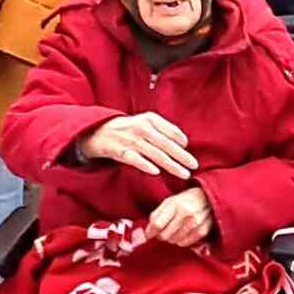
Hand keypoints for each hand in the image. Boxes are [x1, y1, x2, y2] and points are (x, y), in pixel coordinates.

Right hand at [81, 112, 197, 177]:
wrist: (99, 131)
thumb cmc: (129, 128)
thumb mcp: (146, 122)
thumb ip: (164, 130)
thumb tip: (183, 142)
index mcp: (150, 119)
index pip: (170, 130)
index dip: (181, 141)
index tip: (189, 152)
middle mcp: (141, 128)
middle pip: (166, 144)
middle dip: (182, 156)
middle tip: (194, 165)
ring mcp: (130, 140)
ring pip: (154, 154)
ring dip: (171, 165)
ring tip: (184, 173)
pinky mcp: (120, 151)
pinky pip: (135, 159)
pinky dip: (145, 165)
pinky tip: (156, 172)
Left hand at [147, 187, 213, 247]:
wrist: (208, 198)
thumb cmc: (185, 200)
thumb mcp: (169, 202)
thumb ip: (155, 216)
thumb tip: (144, 233)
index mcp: (175, 204)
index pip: (157, 224)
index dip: (150, 232)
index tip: (149, 234)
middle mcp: (186, 214)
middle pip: (165, 235)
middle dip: (161, 235)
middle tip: (164, 230)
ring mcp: (195, 223)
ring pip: (174, 241)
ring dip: (172, 238)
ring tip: (176, 230)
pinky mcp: (202, 231)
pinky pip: (185, 243)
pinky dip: (181, 241)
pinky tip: (184, 233)